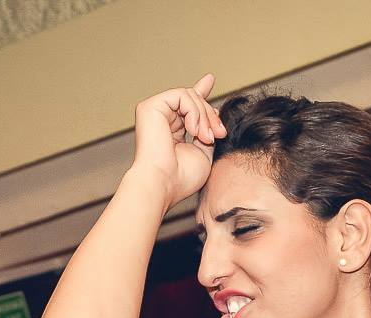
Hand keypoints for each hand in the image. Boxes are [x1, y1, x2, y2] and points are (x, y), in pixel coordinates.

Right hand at [131, 73, 225, 208]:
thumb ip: (207, 131)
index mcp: (171, 129)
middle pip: (194, 100)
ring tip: (205, 137)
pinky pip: (182, 95)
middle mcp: (161, 118)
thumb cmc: (181, 177)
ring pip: (190, 96)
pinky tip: (193, 131)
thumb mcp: (203, 153)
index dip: (199, 92)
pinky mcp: (150, 106)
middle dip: (211, 115)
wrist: (163, 184)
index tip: (210, 80)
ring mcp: (154, 111)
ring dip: (204, 116)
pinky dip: (194, 112)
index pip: (186, 105)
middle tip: (220, 134)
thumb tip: (214, 109)